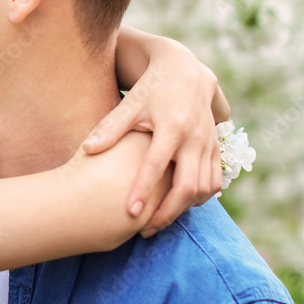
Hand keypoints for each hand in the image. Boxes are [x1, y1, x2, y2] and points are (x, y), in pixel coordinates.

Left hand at [82, 42, 225, 236]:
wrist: (186, 72)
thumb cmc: (151, 89)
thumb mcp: (129, 104)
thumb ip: (110, 128)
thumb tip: (87, 150)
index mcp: (172, 126)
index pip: (156, 165)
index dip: (144, 190)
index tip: (130, 213)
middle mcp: (195, 137)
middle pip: (187, 186)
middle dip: (167, 213)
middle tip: (144, 231)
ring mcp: (209, 144)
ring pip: (205, 188)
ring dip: (184, 209)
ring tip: (158, 222)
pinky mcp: (216, 148)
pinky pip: (214, 181)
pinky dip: (199, 198)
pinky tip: (178, 207)